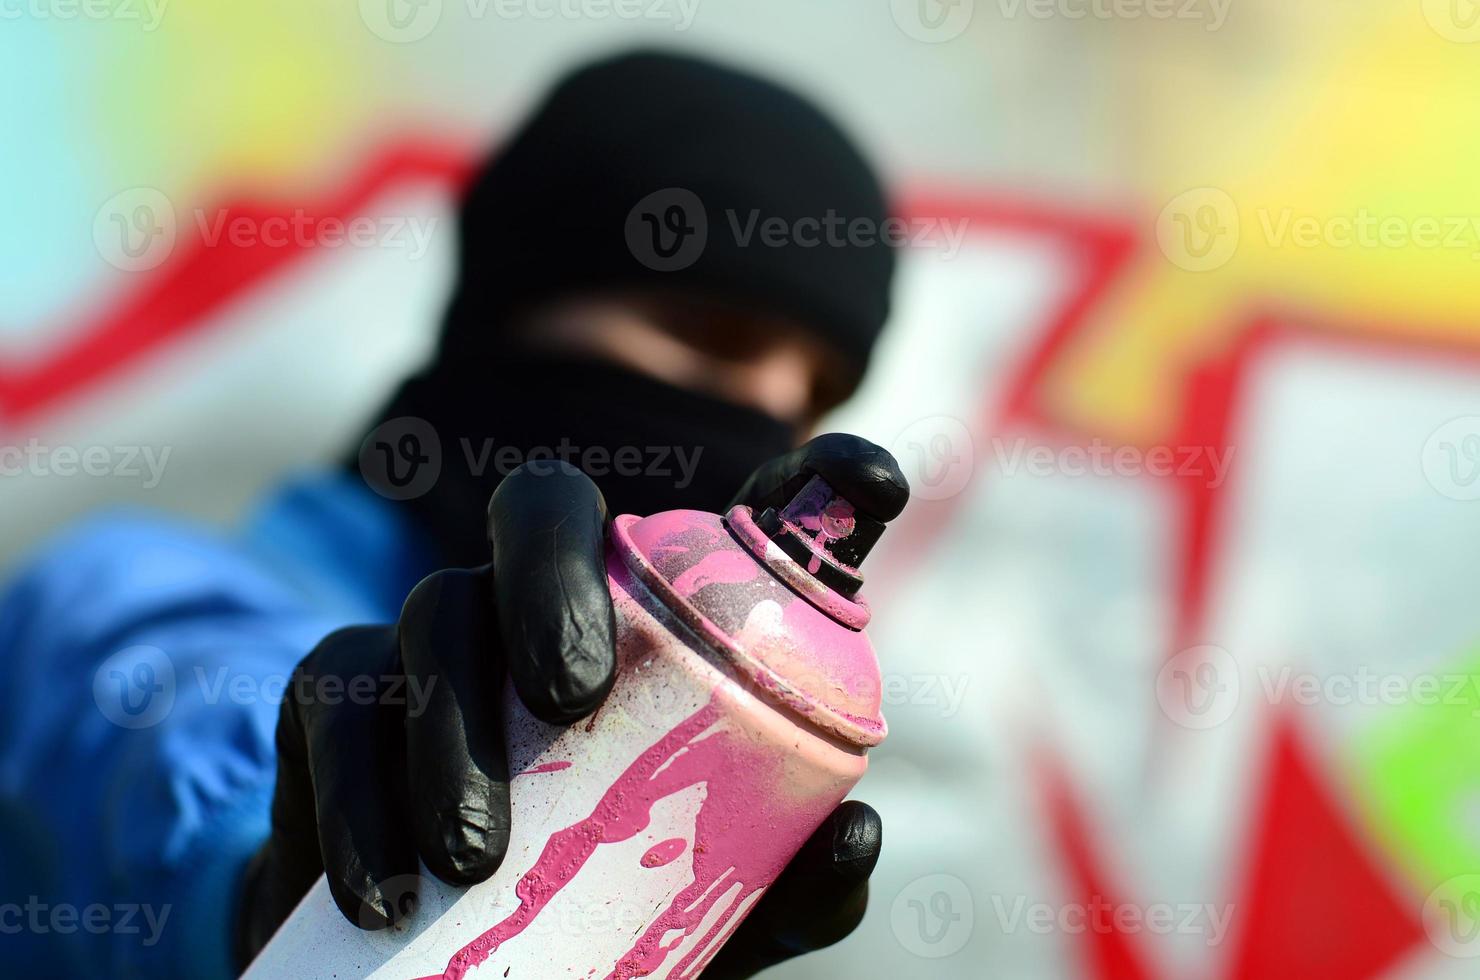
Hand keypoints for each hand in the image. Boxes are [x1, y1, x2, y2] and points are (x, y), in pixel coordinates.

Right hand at [235, 433, 908, 977]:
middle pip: (537, 506)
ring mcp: (433, 647)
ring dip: (445, 720)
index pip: (726, 527)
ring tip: (475, 856)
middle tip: (570, 693)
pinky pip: (328, 704)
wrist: (438, 975)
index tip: (882, 485)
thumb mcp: (703, 907)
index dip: (819, 483)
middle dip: (548, 573)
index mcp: (646, 629)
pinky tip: (388, 889)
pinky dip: (351, 793)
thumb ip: (780, 881)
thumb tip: (857, 830)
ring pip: (428, 610)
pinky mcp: (336, 712)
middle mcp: (540, 605)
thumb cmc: (597, 917)